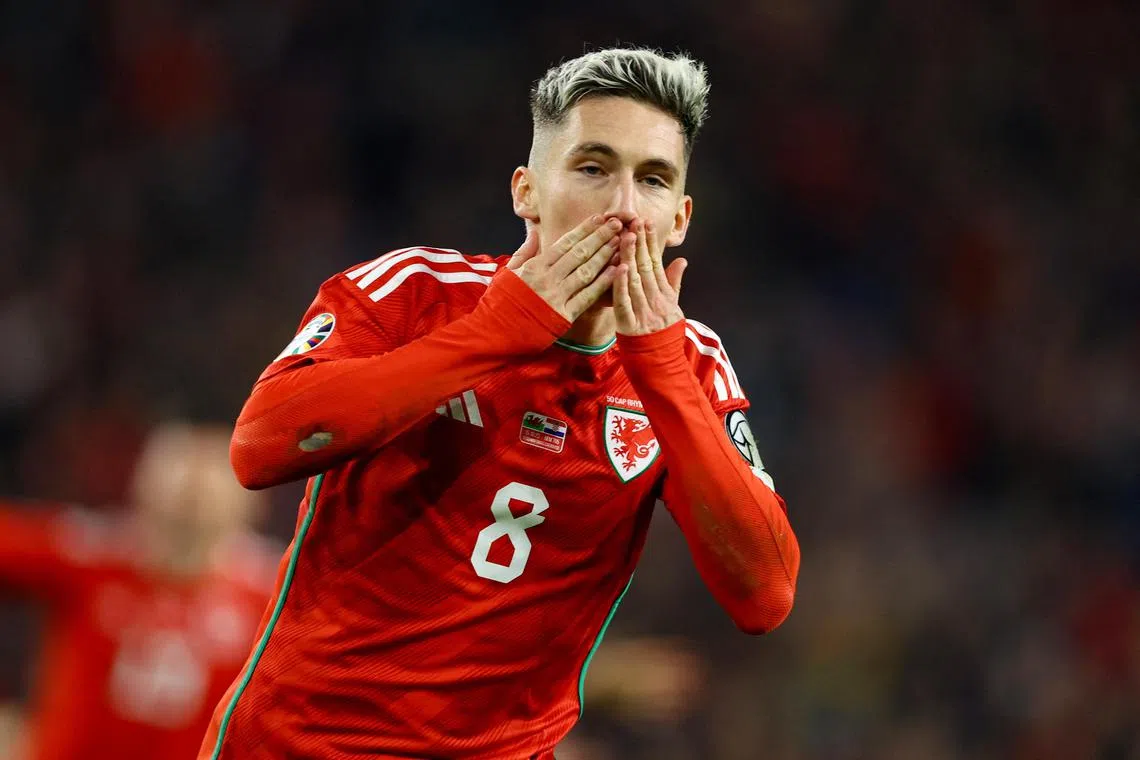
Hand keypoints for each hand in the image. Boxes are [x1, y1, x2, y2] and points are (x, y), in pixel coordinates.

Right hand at [506, 216, 622, 321]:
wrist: (497, 333)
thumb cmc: (502, 302)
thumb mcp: (508, 272)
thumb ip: (524, 252)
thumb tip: (534, 232)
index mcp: (535, 266)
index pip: (565, 243)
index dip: (584, 229)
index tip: (599, 218)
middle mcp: (548, 278)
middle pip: (579, 254)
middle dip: (600, 237)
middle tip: (617, 224)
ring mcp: (557, 297)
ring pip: (586, 271)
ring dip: (605, 256)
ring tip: (620, 242)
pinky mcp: (564, 315)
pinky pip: (587, 296)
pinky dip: (602, 283)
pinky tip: (616, 271)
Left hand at [613, 219, 686, 334]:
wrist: (662, 364)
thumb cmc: (665, 334)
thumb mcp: (674, 307)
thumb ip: (674, 282)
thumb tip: (682, 260)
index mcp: (664, 295)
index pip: (656, 263)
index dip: (651, 243)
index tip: (646, 223)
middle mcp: (656, 301)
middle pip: (647, 267)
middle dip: (641, 243)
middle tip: (635, 221)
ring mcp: (643, 313)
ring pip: (636, 281)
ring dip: (631, 257)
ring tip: (627, 236)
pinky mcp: (630, 326)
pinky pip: (624, 303)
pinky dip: (622, 286)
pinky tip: (619, 268)